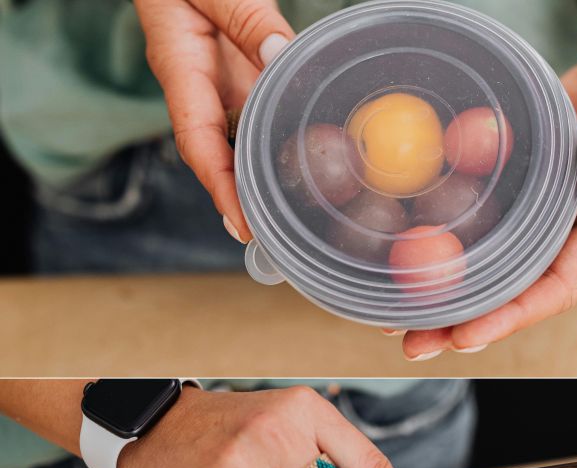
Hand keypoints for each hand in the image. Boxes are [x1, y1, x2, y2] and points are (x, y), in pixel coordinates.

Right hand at [134, 0, 294, 242]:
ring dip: (257, 178)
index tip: (241, 225)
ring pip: (236, 142)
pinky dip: (271, 142)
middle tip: (271, 239)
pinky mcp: (234, 75)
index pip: (198, 143)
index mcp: (181, 70)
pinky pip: (252, 116)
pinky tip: (297, 162)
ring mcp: (216, 83)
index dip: (220, 188)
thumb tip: (282, 57)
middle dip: (239, 200)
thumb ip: (248, 19)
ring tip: (286, 217)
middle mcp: (197, 87)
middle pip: (217, 156)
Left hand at [400, 36, 576, 359]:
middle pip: (513, 294)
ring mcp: (538, 218)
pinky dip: (442, 243)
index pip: (558, 288)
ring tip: (393, 321)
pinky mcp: (515, 194)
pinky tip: (401, 257)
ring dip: (443, 298)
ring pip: (489, 269)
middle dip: (463, 324)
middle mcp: (567, 233)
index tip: (467, 336)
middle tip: (412, 344)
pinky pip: (479, 227)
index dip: (512, 317)